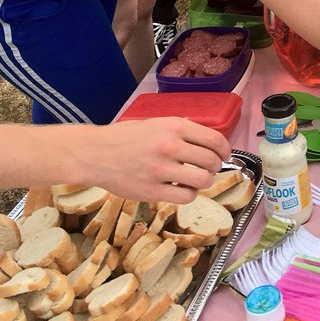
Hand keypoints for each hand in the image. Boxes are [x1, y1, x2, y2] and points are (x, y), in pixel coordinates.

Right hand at [86, 118, 229, 202]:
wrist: (94, 153)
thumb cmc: (124, 137)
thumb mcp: (155, 123)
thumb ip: (180, 130)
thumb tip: (205, 139)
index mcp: (174, 127)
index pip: (214, 140)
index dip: (225, 150)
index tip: (224, 155)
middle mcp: (171, 146)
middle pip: (211, 161)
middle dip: (215, 167)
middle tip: (209, 169)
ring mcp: (162, 170)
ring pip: (202, 181)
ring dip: (204, 182)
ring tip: (195, 180)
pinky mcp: (152, 191)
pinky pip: (185, 197)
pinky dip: (189, 195)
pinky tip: (181, 190)